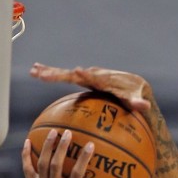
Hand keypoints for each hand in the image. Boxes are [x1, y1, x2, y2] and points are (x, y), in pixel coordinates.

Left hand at [23, 134, 126, 177]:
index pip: (76, 175)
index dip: (83, 159)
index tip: (89, 145)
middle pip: (55, 165)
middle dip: (61, 147)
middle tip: (68, 132)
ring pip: (42, 164)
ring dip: (47, 147)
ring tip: (53, 132)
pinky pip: (27, 169)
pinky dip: (26, 155)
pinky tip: (29, 141)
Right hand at [30, 63, 152, 114]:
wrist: (132, 85)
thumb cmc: (135, 94)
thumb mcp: (137, 99)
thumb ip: (139, 102)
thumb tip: (144, 106)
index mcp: (104, 80)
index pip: (93, 77)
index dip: (85, 75)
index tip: (75, 71)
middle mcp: (93, 75)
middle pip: (72, 74)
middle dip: (58, 73)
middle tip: (41, 73)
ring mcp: (87, 76)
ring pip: (65, 74)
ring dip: (49, 72)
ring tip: (33, 70)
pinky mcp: (83, 78)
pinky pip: (65, 77)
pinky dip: (51, 74)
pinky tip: (37, 72)